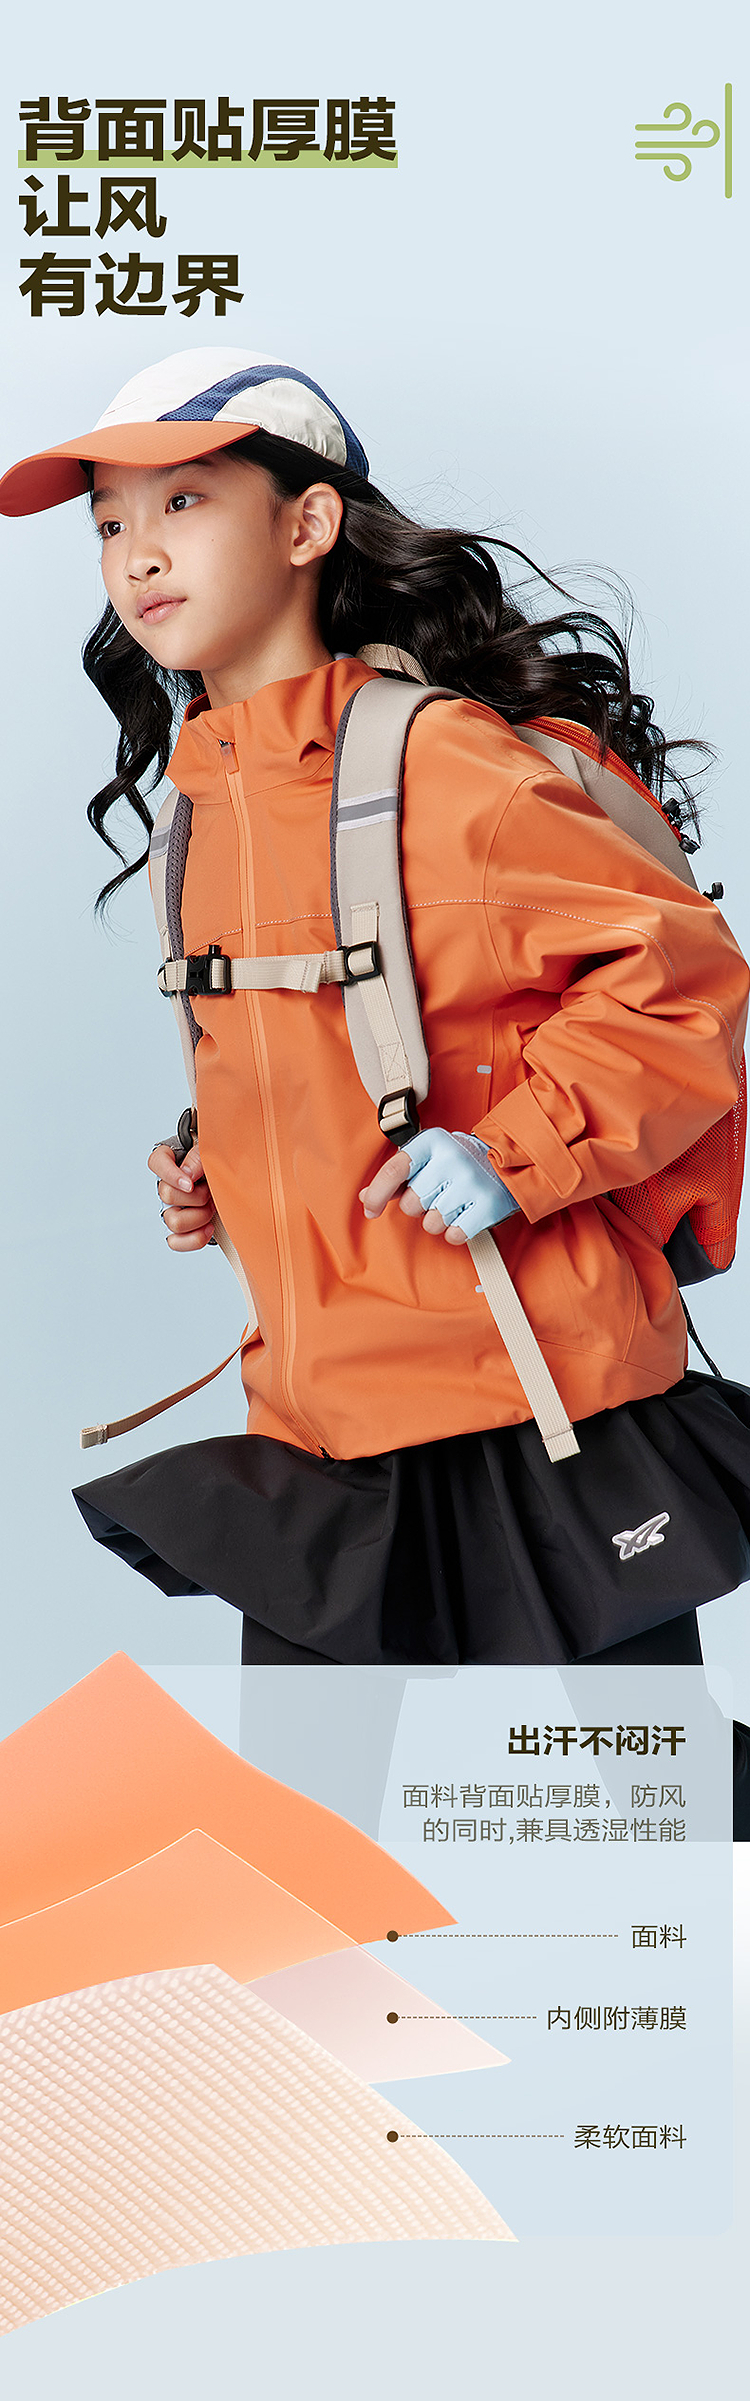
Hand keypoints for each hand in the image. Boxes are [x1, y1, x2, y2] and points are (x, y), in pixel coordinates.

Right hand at [148, 1139, 215, 1250]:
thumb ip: (199, 1156)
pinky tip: (209, 1227)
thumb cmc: (223, 1164)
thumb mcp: (214, 1152)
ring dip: (199, 1216)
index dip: (171, 1175)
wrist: (234, 1185)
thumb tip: (187, 1173)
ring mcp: (171, 1209)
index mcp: (172, 1161)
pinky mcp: (180, 1230)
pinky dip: (195, 1238)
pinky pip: (175, 1242)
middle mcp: (167, 1186)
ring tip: (213, 1207)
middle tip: (211, 1191)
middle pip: (166, 1195)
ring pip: (172, 1221)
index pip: (156, 1162)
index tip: (191, 1184)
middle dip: (196, 1197)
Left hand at [359, 1126, 518, 1245]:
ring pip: (431, 1223)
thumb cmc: (458, 1163)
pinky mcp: (487, 1205)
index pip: (395, 1170)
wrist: (508, 1161)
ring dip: (438, 1220)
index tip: (370, 1210)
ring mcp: (471, 1182)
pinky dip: (456, 1231)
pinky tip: (465, 1214)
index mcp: (433, 1142)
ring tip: (453, 1203)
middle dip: (419, 1206)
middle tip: (437, 1194)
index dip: (377, 1194)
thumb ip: (396, 1179)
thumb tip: (366, 1198)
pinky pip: (453, 1234)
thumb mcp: (428, 1159)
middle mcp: (452, 1158)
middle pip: (411, 1204)